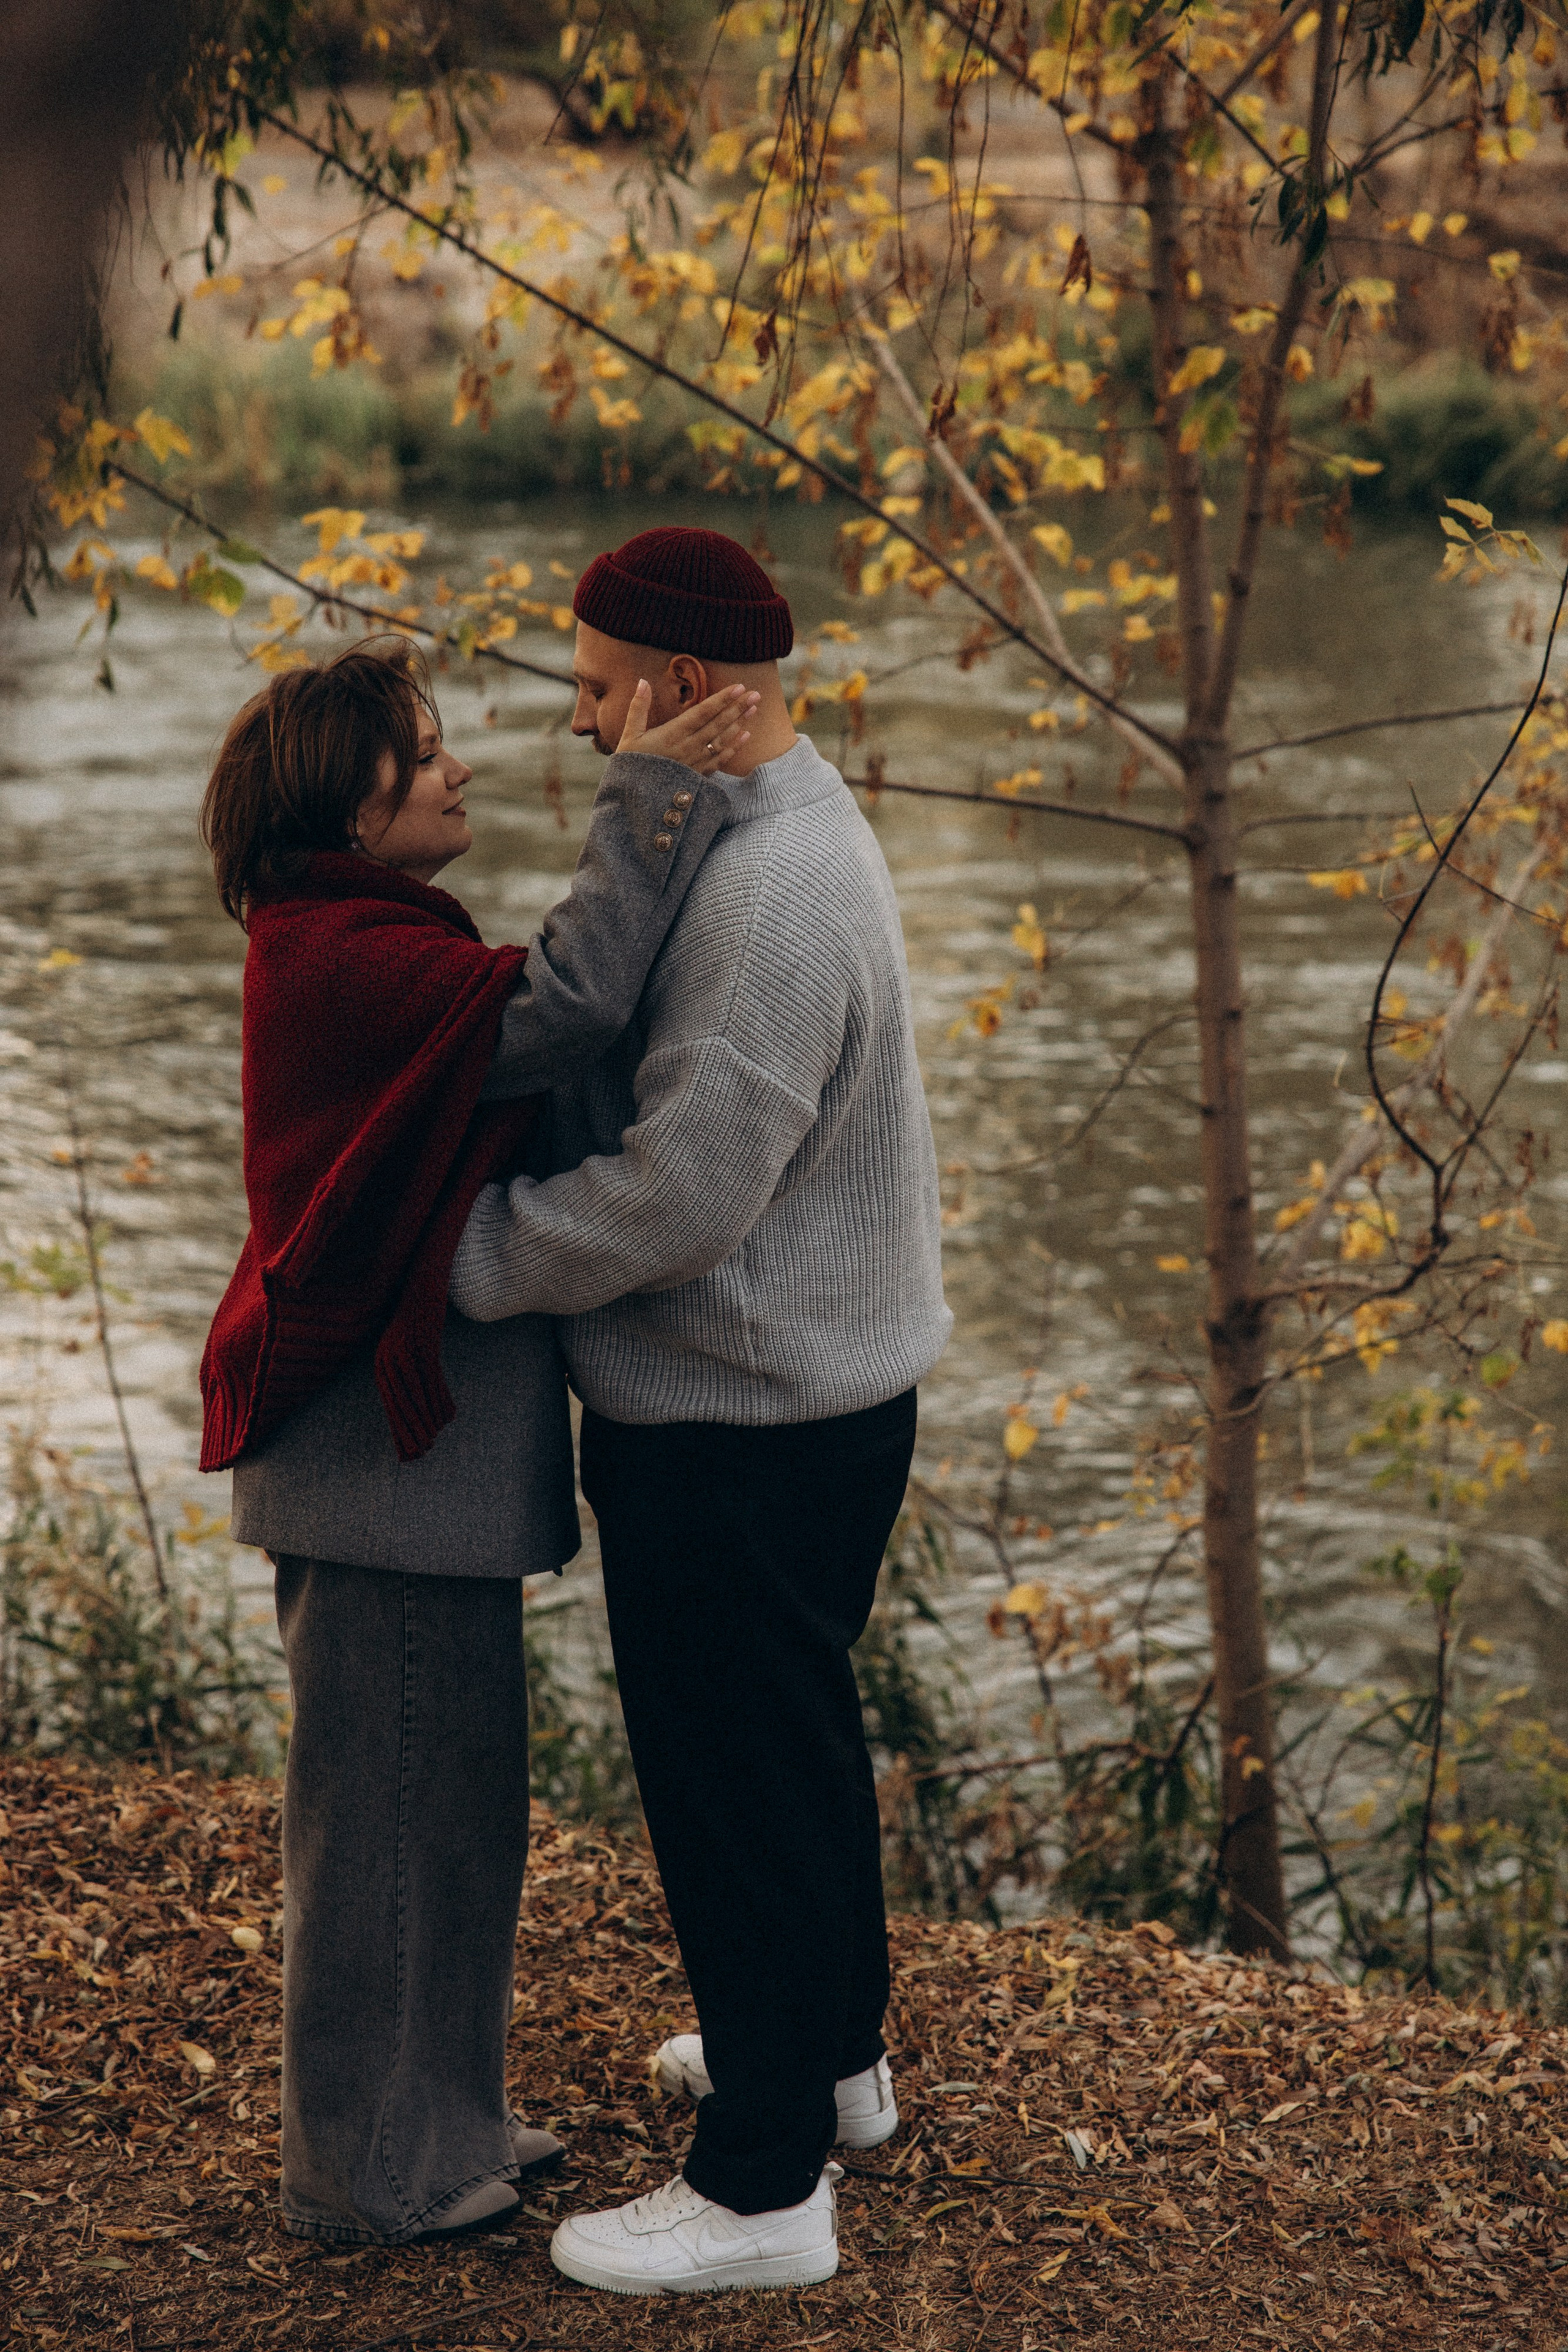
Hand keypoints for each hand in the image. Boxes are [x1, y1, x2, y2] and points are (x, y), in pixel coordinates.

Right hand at [615, 680, 759, 772]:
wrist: (635, 802)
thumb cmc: (631, 766)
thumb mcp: (629, 735)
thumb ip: (638, 707)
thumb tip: (642, 681)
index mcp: (672, 734)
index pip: (702, 712)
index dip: (721, 699)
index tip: (738, 687)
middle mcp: (688, 747)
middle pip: (717, 724)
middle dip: (737, 708)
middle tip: (756, 694)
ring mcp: (695, 763)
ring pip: (722, 740)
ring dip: (739, 724)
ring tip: (754, 709)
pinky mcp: (698, 776)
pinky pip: (720, 761)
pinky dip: (734, 748)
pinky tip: (746, 736)